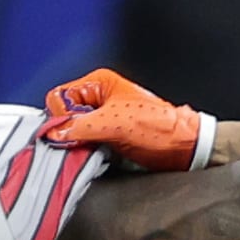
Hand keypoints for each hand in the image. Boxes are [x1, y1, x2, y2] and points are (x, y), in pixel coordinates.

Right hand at [43, 68, 214, 171]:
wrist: (184, 148)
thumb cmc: (161, 128)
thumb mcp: (115, 124)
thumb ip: (80, 127)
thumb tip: (54, 132)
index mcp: (99, 84)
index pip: (59, 97)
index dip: (61, 116)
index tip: (70, 131)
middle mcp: (99, 100)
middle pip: (63, 116)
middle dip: (69, 131)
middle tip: (85, 141)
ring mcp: (102, 120)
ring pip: (72, 133)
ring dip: (78, 144)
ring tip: (97, 148)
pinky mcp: (107, 138)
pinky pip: (84, 145)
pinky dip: (86, 152)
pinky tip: (99, 155)